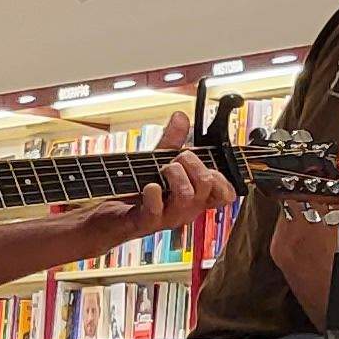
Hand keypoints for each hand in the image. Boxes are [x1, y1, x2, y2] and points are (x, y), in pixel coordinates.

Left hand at [69, 114, 238, 247]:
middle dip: (192, 162)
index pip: (225, 194)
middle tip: (176, 160)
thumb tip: (181, 116)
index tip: (204, 163)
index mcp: (196, 199)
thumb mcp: (159, 161)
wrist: (112, 214)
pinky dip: (153, 193)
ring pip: (186, 196)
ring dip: (174, 174)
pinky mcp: (145, 223)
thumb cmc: (140, 190)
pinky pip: (156, 209)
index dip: (221, 176)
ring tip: (161, 169)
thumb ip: (173, 140)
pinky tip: (149, 185)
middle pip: (206, 184)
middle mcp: (187, 210)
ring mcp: (168, 218)